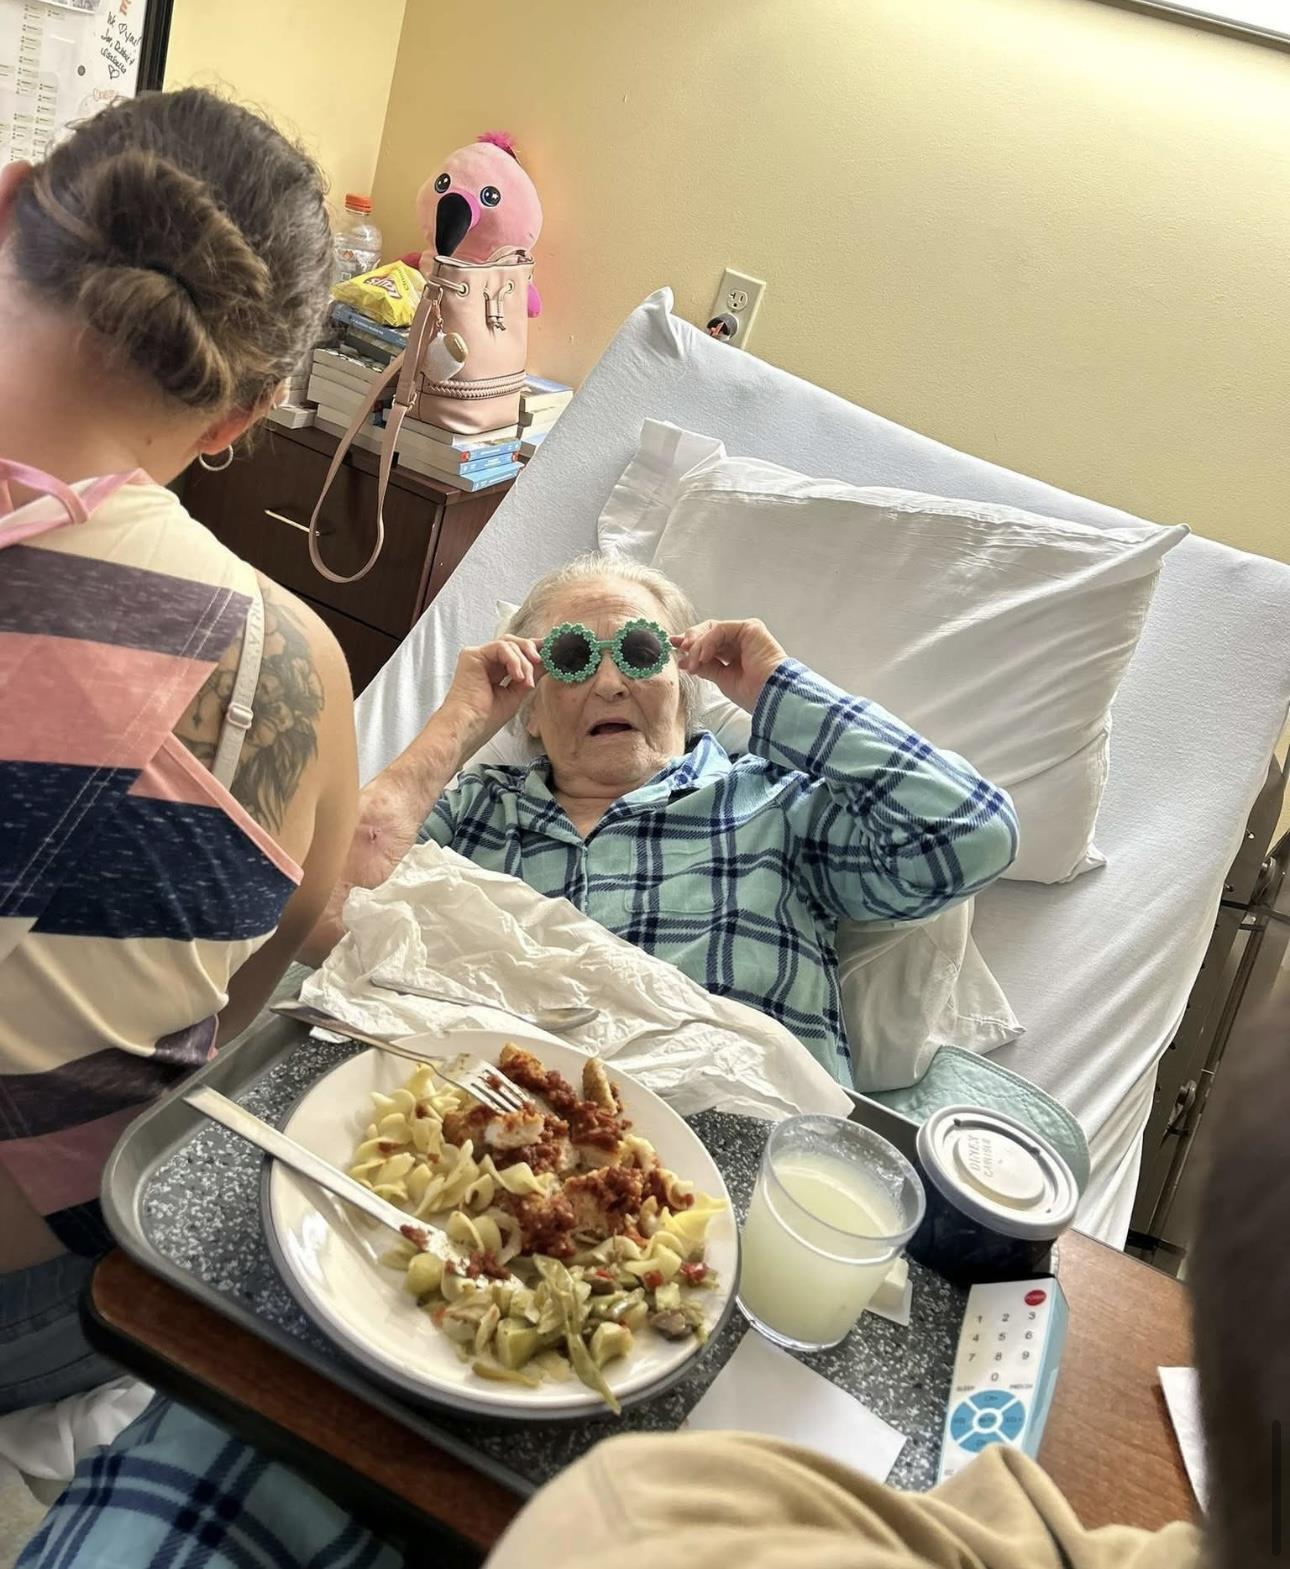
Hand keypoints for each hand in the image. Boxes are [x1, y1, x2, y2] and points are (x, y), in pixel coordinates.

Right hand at [437, 635, 543, 752]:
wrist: (470, 726)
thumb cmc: (488, 717)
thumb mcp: (518, 692)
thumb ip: (531, 674)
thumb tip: (548, 661)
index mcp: (495, 670)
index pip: (517, 652)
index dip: (535, 650)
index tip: (552, 653)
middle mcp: (486, 661)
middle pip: (514, 642)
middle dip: (531, 651)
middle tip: (541, 663)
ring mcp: (479, 657)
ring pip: (509, 643)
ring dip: (523, 662)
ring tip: (525, 681)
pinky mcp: (472, 655)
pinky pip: (500, 646)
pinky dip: (513, 660)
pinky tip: (516, 676)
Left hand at [674, 619, 787, 712]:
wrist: (770, 697)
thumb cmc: (752, 693)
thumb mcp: (721, 679)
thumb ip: (705, 667)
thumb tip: (684, 661)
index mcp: (735, 654)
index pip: (709, 644)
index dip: (691, 646)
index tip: (675, 649)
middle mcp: (741, 641)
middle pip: (709, 632)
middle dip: (691, 640)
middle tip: (679, 648)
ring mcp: (746, 633)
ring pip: (712, 630)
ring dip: (698, 645)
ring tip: (692, 663)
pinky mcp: (751, 628)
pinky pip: (721, 629)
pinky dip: (708, 642)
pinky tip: (703, 657)